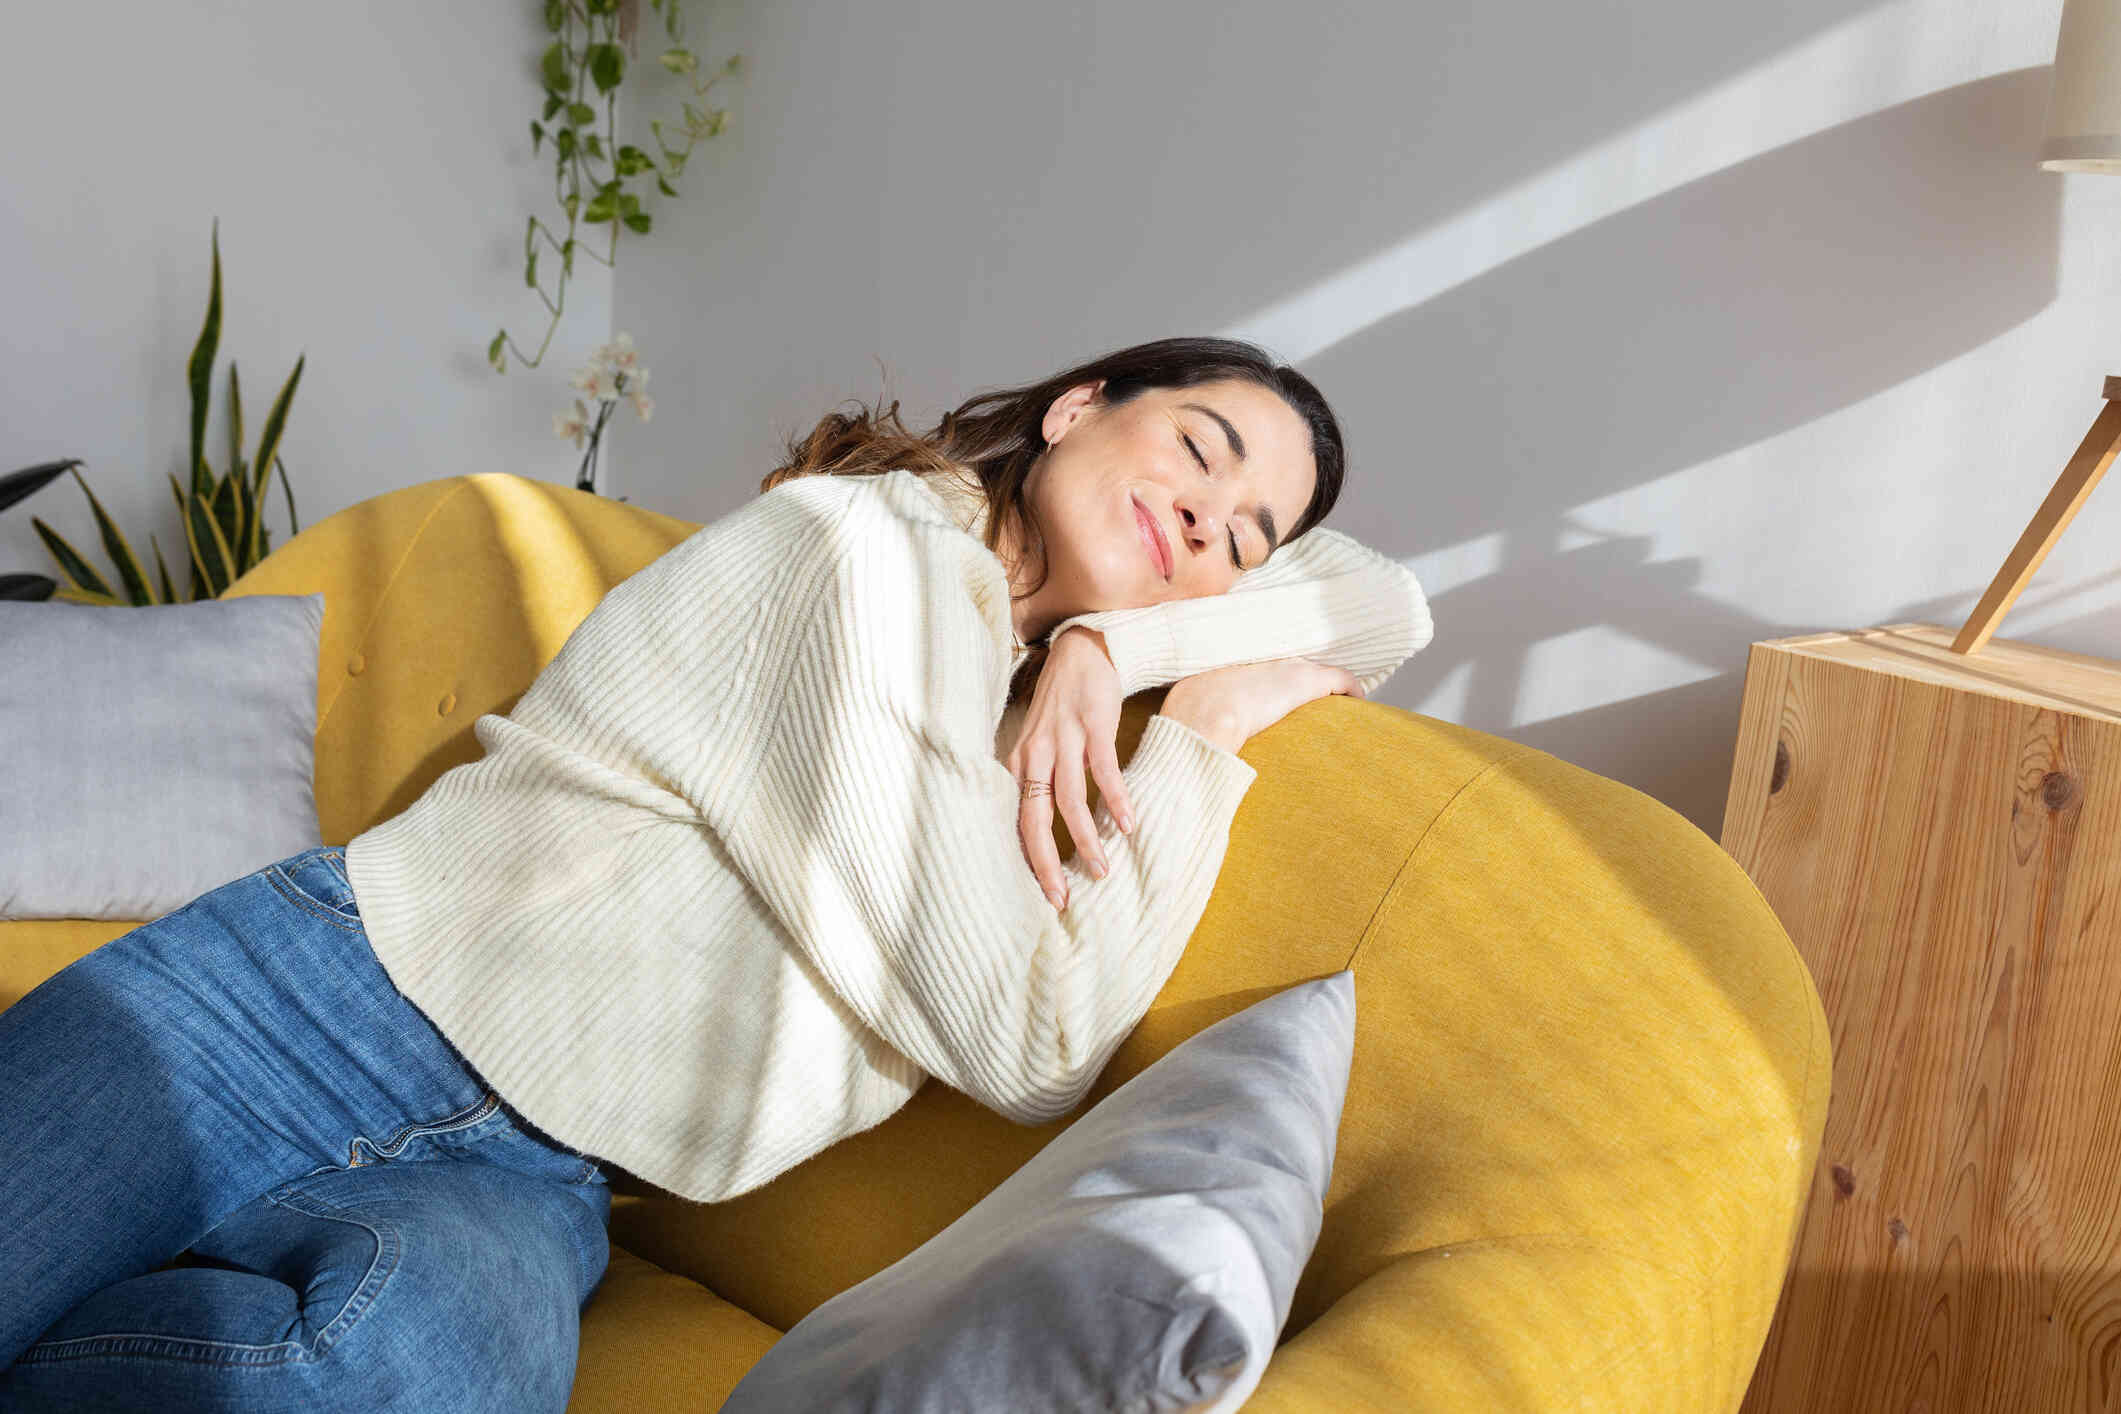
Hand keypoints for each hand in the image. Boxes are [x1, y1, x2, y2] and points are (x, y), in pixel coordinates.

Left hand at [1003, 627, 1137, 913]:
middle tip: (1061, 899)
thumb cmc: (1061, 706)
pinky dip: (1115, 799)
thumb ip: (1039, 782)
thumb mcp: (1039, 744)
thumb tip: (1046, 830)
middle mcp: (1035, 755)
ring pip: (1069, 800)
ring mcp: (1064, 740)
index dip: (1026, 861)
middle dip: (1046, 863)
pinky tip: (1126, 825)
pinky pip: (1103, 770)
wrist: (1080, 651)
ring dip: (1084, 839)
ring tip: (1101, 870)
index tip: (1041, 895)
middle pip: (1034, 819)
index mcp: (1019, 764)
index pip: (1015, 822)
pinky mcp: (1093, 725)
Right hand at [1160, 658, 1364, 752]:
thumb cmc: (1190, 715)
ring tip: (1334, 702)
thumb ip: (1193, 708)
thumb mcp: (1186, 701)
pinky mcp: (1307, 680)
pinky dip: (1350, 689)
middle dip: (1301, 677)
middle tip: (1305, 695)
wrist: (1205, 715)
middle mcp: (1264, 655)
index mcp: (1236, 656)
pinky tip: (1358, 701)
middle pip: (1292, 661)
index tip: (1277, 686)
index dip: (1274, 673)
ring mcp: (1286, 665)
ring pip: (1317, 669)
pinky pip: (1340, 679)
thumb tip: (1185, 732)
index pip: (1264, 659)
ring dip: (1326, 685)